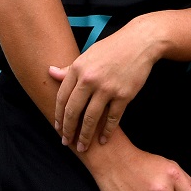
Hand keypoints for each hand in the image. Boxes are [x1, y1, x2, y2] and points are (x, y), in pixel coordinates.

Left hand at [50, 18, 160, 151]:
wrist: (140, 42)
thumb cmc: (112, 48)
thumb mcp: (87, 55)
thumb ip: (69, 68)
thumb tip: (50, 72)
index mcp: (78, 68)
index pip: (62, 97)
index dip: (59, 115)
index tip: (58, 128)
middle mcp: (90, 79)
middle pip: (74, 110)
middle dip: (68, 130)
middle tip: (66, 142)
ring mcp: (107, 88)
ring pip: (91, 118)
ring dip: (85, 136)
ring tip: (82, 147)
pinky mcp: (123, 95)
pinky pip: (112, 118)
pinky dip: (107, 131)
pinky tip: (102, 140)